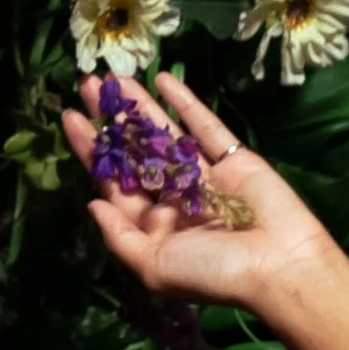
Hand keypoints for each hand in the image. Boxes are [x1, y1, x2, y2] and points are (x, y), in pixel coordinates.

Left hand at [59, 67, 338, 312]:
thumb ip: (119, 237)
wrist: (277, 265)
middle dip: (111, 122)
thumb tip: (92, 205)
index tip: (70, 118)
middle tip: (87, 84)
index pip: (115, 184)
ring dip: (139, 106)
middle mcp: (174, 201)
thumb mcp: (153, 266)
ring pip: (165, 134)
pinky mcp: (233, 158)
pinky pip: (205, 126)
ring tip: (114, 77)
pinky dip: (185, 103)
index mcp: (153, 229)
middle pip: (135, 154)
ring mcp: (204, 177)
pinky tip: (162, 80)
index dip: (92, 152)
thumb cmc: (212, 272)